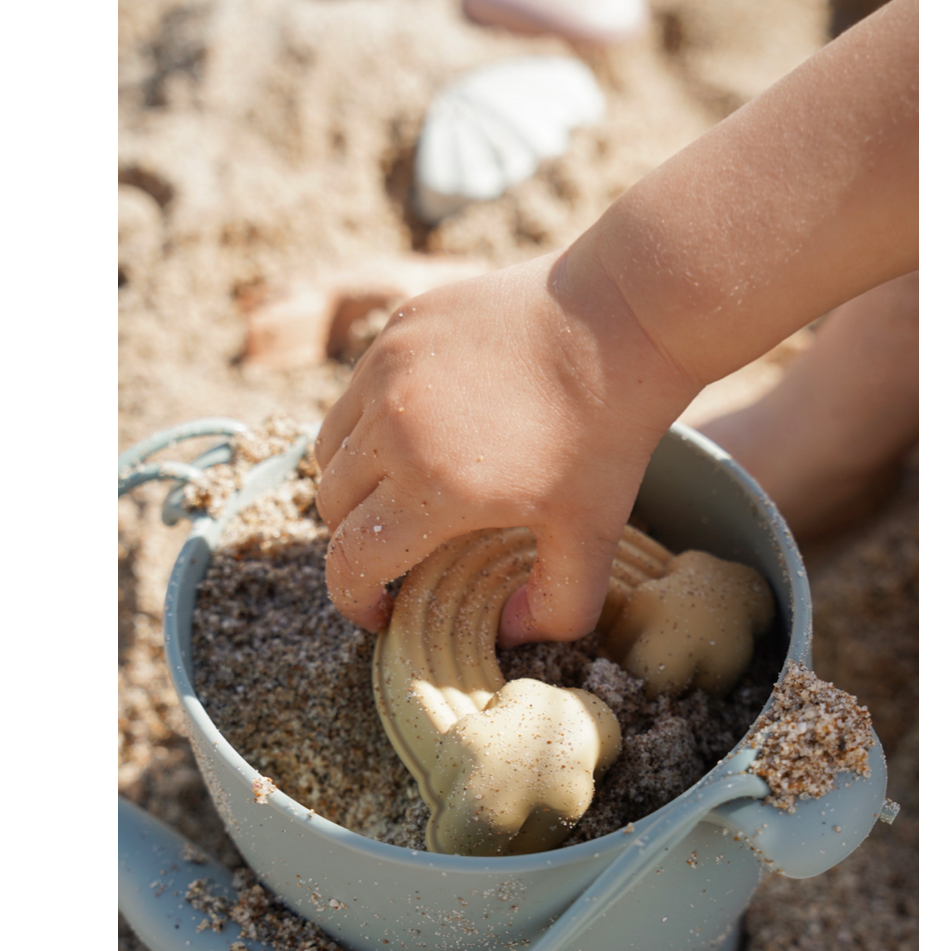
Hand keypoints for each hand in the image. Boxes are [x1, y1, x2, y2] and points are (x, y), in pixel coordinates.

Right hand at [314, 251, 690, 644]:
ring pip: (330, 448)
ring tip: (401, 490)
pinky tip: (423, 427)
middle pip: (332, 506)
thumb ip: (557, 605)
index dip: (353, 600)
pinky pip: (356, 391)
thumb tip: (508, 634)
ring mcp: (388, 369)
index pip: (349, 561)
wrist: (621, 316)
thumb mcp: (594, 533)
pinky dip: (370, 423)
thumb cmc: (609, 430)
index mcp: (433, 486)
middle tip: (401, 549)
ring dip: (353, 482)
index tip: (378, 610)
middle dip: (357, 541)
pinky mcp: (400, 328)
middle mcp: (392, 427)